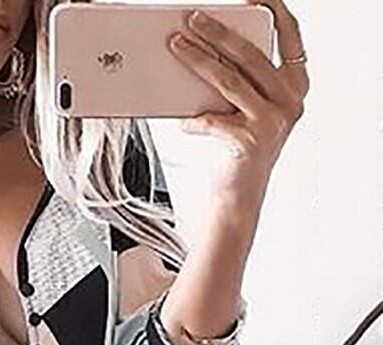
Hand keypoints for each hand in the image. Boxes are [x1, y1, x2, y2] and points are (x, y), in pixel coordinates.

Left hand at [168, 0, 309, 192]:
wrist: (239, 197)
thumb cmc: (239, 149)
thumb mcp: (248, 108)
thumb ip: (242, 80)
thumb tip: (206, 47)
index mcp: (295, 86)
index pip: (290, 35)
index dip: (273, 8)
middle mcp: (290, 101)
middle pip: (250, 54)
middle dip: (217, 31)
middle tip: (191, 18)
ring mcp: (273, 121)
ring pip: (229, 80)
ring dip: (197, 60)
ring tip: (176, 46)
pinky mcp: (250, 141)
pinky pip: (213, 119)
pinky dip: (194, 120)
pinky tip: (184, 123)